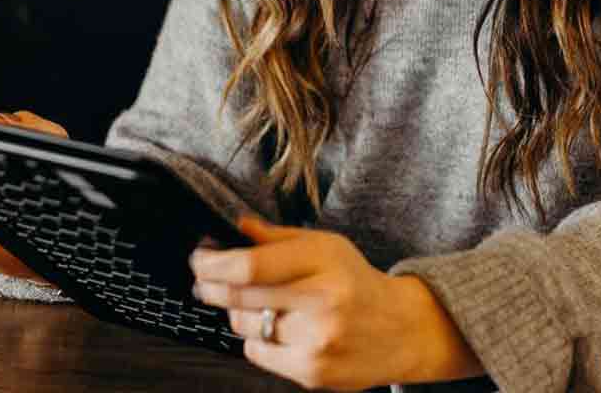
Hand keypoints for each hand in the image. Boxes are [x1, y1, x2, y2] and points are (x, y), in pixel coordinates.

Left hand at [189, 216, 482, 389]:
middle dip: (211, 286)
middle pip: (240, 296)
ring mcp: (316, 341)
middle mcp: (322, 302)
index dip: (213, 263)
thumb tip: (236, 227)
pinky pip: (257, 353)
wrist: (401, 330)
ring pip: (244, 326)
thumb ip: (278, 237)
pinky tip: (277, 329)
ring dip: (238, 312)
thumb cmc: (356, 283)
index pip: (251, 266)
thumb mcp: (326, 247)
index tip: (198, 258)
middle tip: (203, 279)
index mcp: (325, 263)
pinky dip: (257, 340)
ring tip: (255, 303)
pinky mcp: (312, 372)